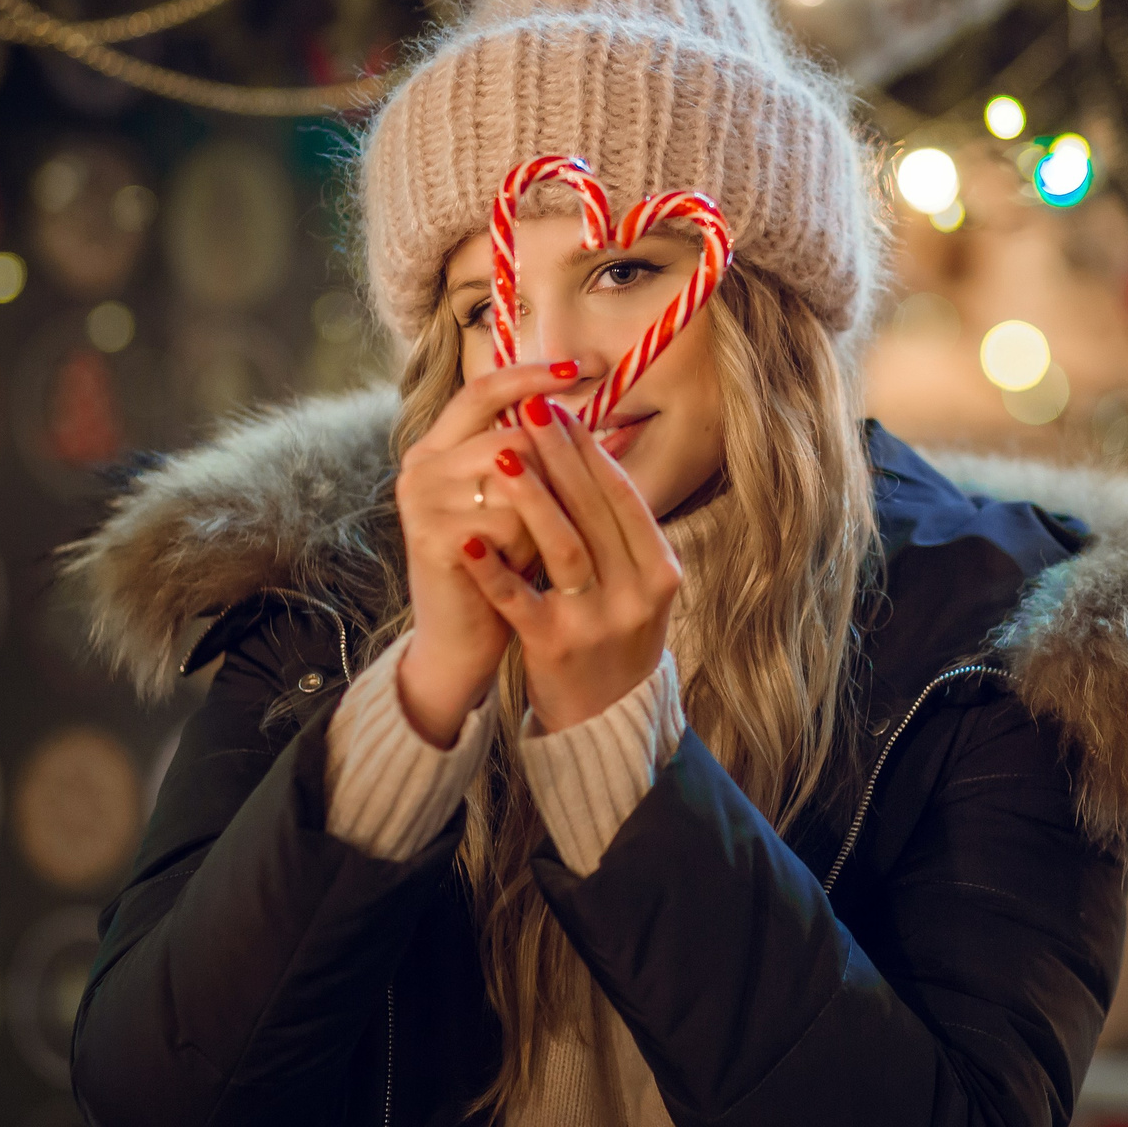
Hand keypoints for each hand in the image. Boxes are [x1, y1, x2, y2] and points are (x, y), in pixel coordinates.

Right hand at [391, 360, 577, 745]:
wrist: (463, 640)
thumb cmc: (503, 567)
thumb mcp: (523, 504)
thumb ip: (546, 459)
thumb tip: (605, 419)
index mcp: (439, 446)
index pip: (485, 390)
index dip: (533, 376)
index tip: (585, 365)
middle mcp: (421, 464)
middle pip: (510, 436)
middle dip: (551, 473)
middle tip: (561, 510)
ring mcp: (421, 500)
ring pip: (514, 479)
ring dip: (540, 515)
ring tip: (533, 548)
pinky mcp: (430, 538)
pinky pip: (506, 524)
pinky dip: (525, 547)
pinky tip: (519, 568)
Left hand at [460, 396, 681, 734]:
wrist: (608, 720)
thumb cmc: (615, 634)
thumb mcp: (638, 583)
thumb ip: (618, 527)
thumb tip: (585, 445)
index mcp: (659, 569)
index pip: (622, 495)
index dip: (588, 447)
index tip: (557, 405)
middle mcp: (637, 593)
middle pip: (594, 510)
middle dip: (559, 454)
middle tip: (528, 407)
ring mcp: (598, 622)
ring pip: (565, 548)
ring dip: (532, 497)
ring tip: (502, 453)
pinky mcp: (556, 649)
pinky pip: (521, 601)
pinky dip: (494, 570)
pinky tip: (468, 539)